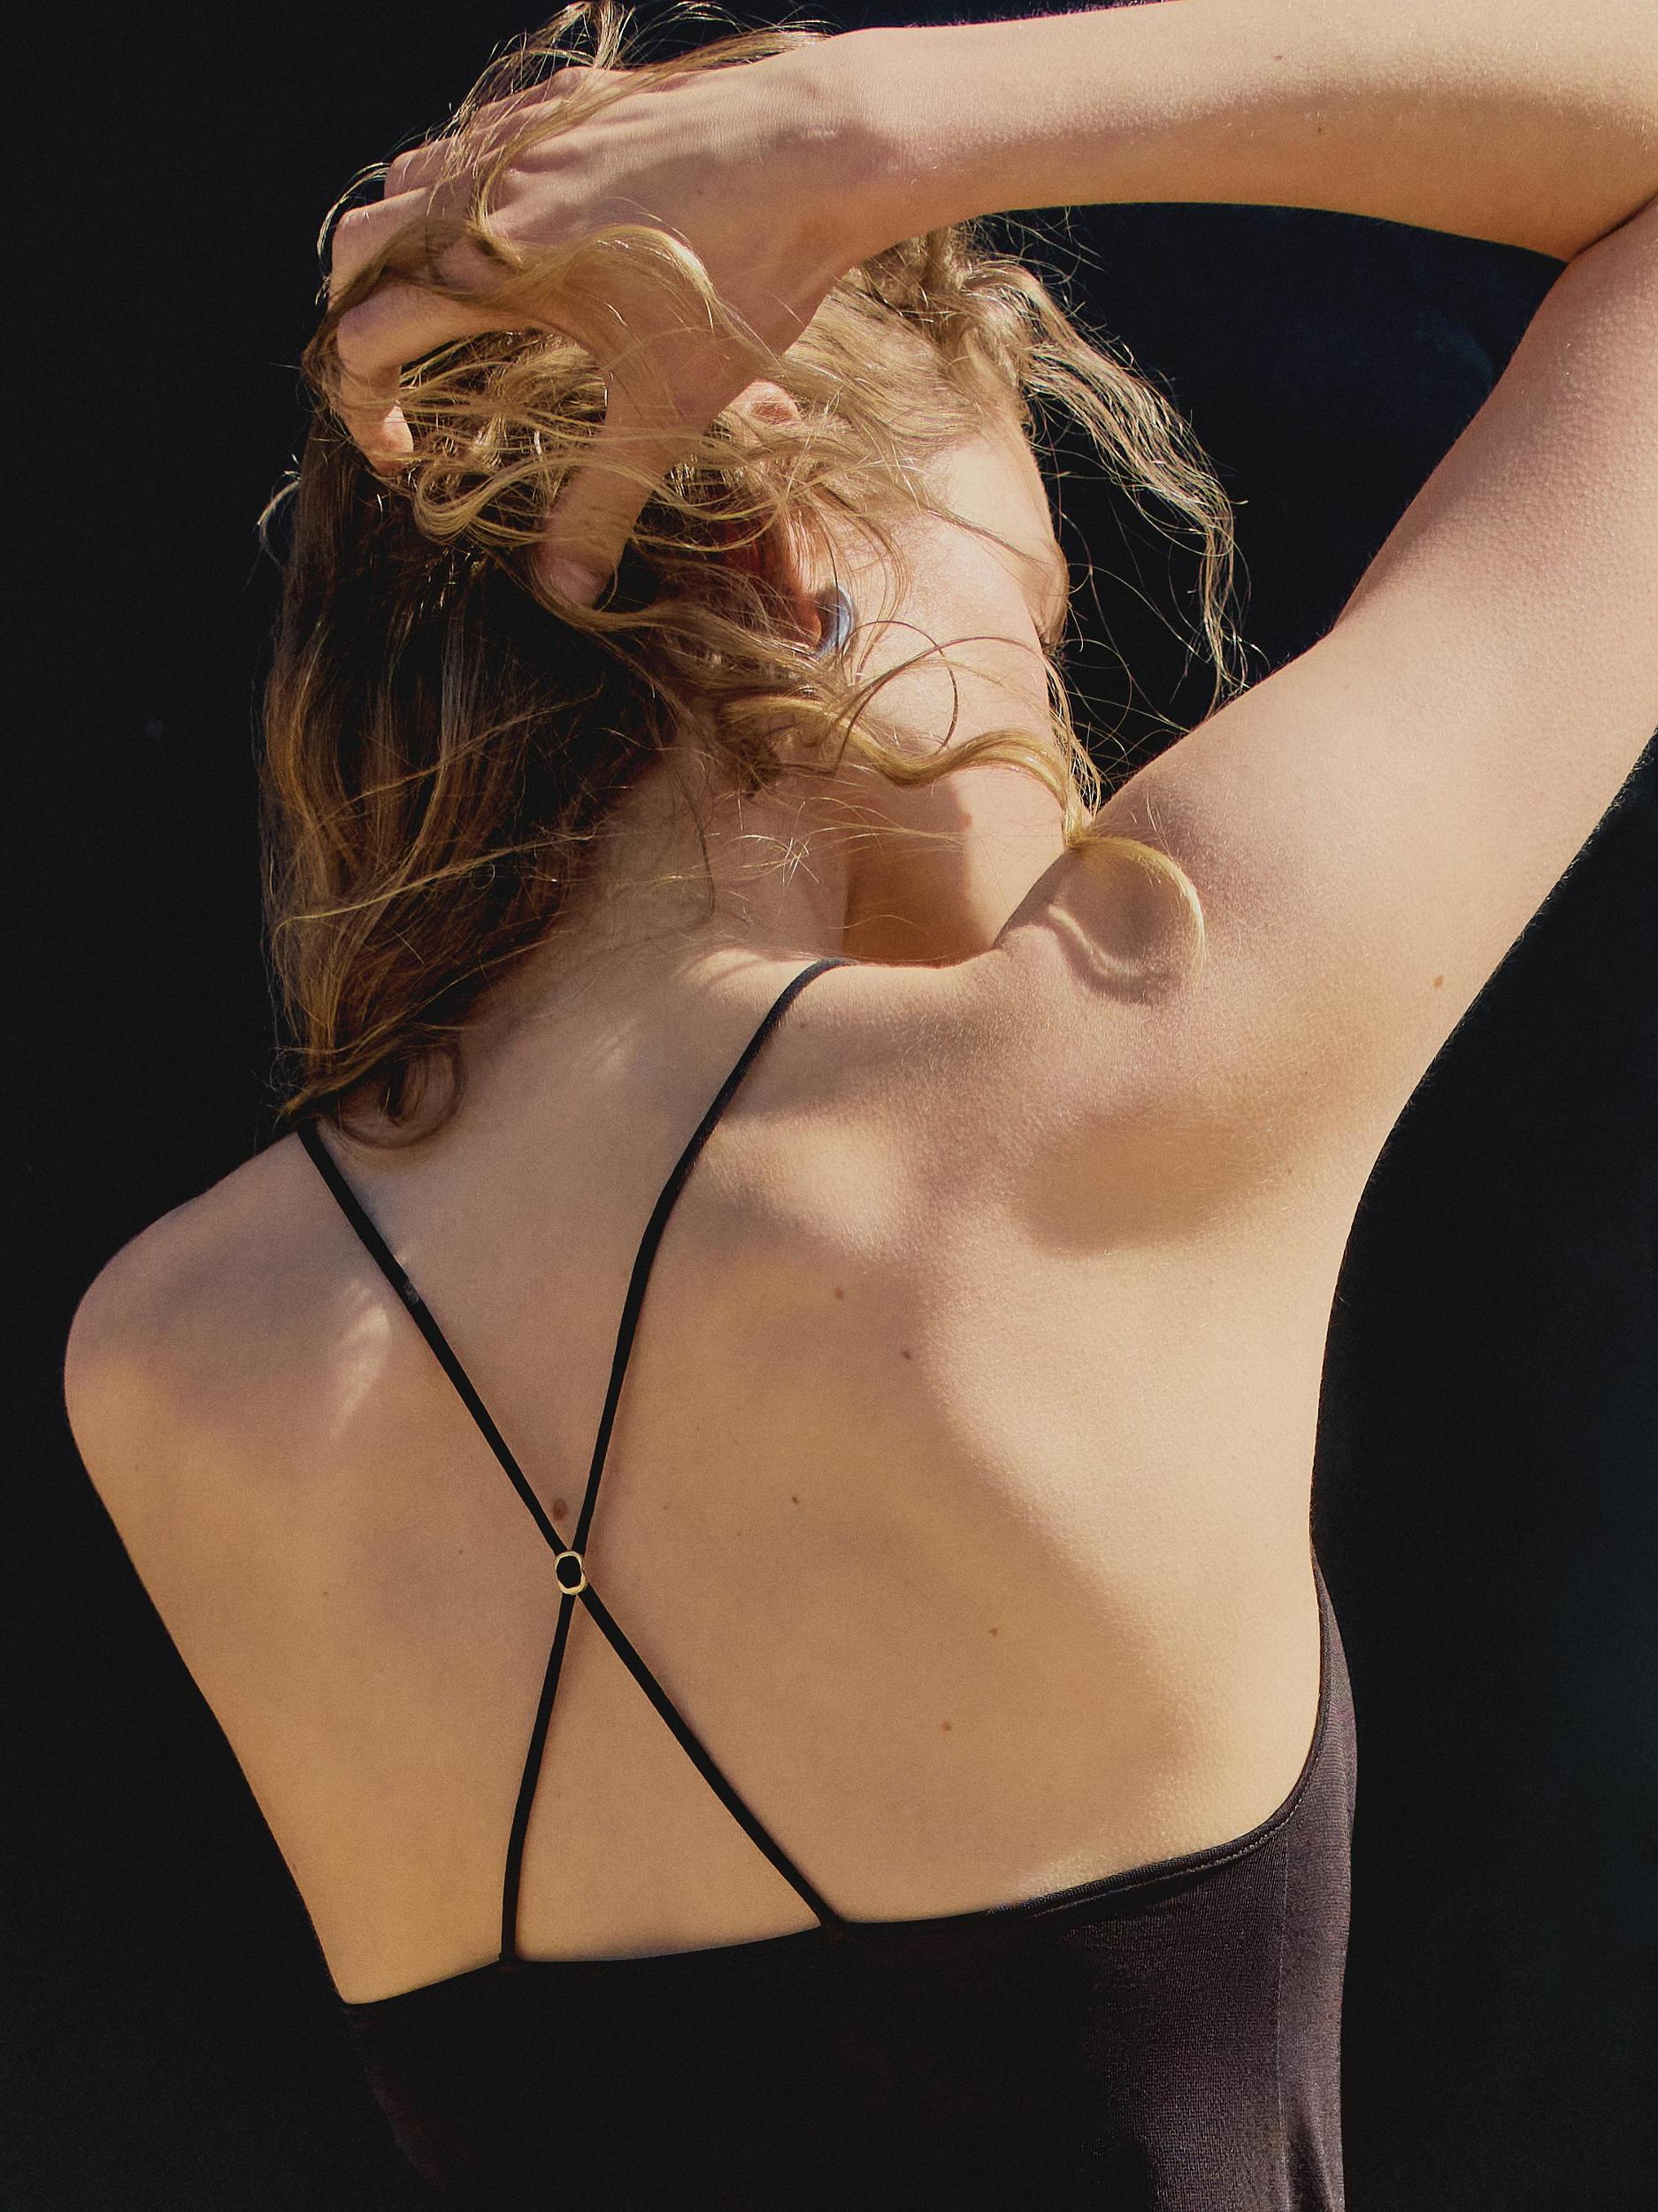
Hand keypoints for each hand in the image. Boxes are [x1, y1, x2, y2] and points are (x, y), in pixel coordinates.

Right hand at [324, 38, 885, 602]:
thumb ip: (601, 503)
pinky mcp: (568, 102)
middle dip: (359, 318)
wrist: (818, 150)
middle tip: (396, 377)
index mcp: (488, 273)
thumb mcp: (668, 410)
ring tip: (446, 307)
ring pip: (408, 182)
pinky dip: (463, 190)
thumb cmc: (742, 281)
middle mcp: (486, 194)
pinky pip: (477, 140)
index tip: (397, 453)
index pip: (365, 335)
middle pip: (359, 250)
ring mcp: (525, 136)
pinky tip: (518, 229)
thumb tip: (566, 592)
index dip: (363, 405)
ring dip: (405, 249)